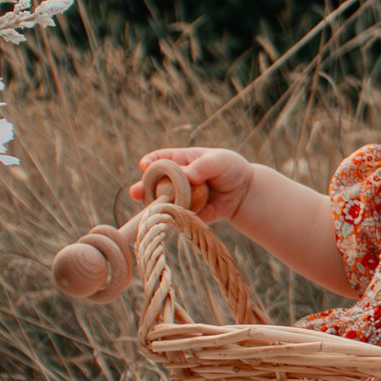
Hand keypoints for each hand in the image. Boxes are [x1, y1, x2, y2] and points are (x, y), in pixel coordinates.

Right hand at [132, 147, 254, 225]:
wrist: (243, 192)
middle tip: (136, 192)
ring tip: (153, 209)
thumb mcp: (219, 161)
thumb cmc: (229, 168)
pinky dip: (174, 220)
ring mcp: (178, 198)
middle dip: (142, 188)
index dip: (149, 162)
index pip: (157, 159)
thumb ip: (203, 166)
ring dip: (156, 207)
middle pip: (152, 184)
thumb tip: (188, 175)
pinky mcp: (187, 215)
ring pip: (162, 203)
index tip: (145, 166)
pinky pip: (178, 218)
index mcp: (177, 161)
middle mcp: (173, 180)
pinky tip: (173, 220)